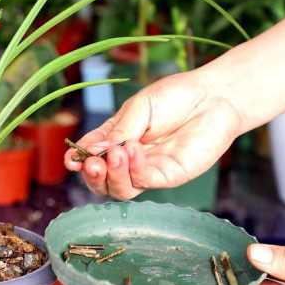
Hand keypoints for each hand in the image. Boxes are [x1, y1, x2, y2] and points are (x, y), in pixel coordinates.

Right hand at [64, 70, 243, 199]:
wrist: (214, 95)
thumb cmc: (176, 96)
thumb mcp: (139, 108)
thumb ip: (118, 131)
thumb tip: (90, 152)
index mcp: (117, 138)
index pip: (91, 155)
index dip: (78, 160)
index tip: (71, 159)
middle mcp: (130, 159)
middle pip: (103, 181)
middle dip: (92, 175)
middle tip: (92, 163)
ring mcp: (149, 170)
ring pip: (121, 189)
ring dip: (112, 175)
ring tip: (116, 155)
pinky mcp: (170, 175)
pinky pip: (145, 181)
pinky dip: (135, 169)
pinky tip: (135, 150)